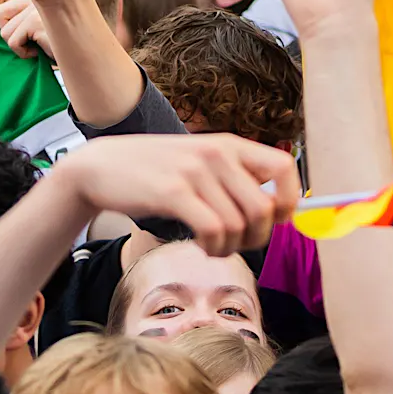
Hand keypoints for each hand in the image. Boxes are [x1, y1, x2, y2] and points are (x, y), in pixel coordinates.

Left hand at [0, 0, 48, 58]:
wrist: (77, 51)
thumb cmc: (53, 42)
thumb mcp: (30, 26)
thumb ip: (11, 16)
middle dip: (5, 31)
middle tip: (22, 39)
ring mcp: (36, 8)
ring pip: (4, 31)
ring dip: (16, 45)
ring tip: (33, 46)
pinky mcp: (36, 21)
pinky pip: (13, 41)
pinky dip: (22, 53)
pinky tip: (37, 52)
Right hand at [49, 132, 299, 253]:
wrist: (103, 167)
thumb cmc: (158, 173)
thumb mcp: (202, 164)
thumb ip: (235, 179)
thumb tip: (276, 211)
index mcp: (231, 144)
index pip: (284, 167)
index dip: (289, 201)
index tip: (274, 222)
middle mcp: (219, 153)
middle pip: (265, 209)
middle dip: (257, 238)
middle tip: (236, 244)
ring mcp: (196, 172)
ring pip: (240, 226)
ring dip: (230, 248)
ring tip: (213, 246)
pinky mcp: (174, 192)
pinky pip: (214, 231)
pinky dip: (213, 248)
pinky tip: (201, 245)